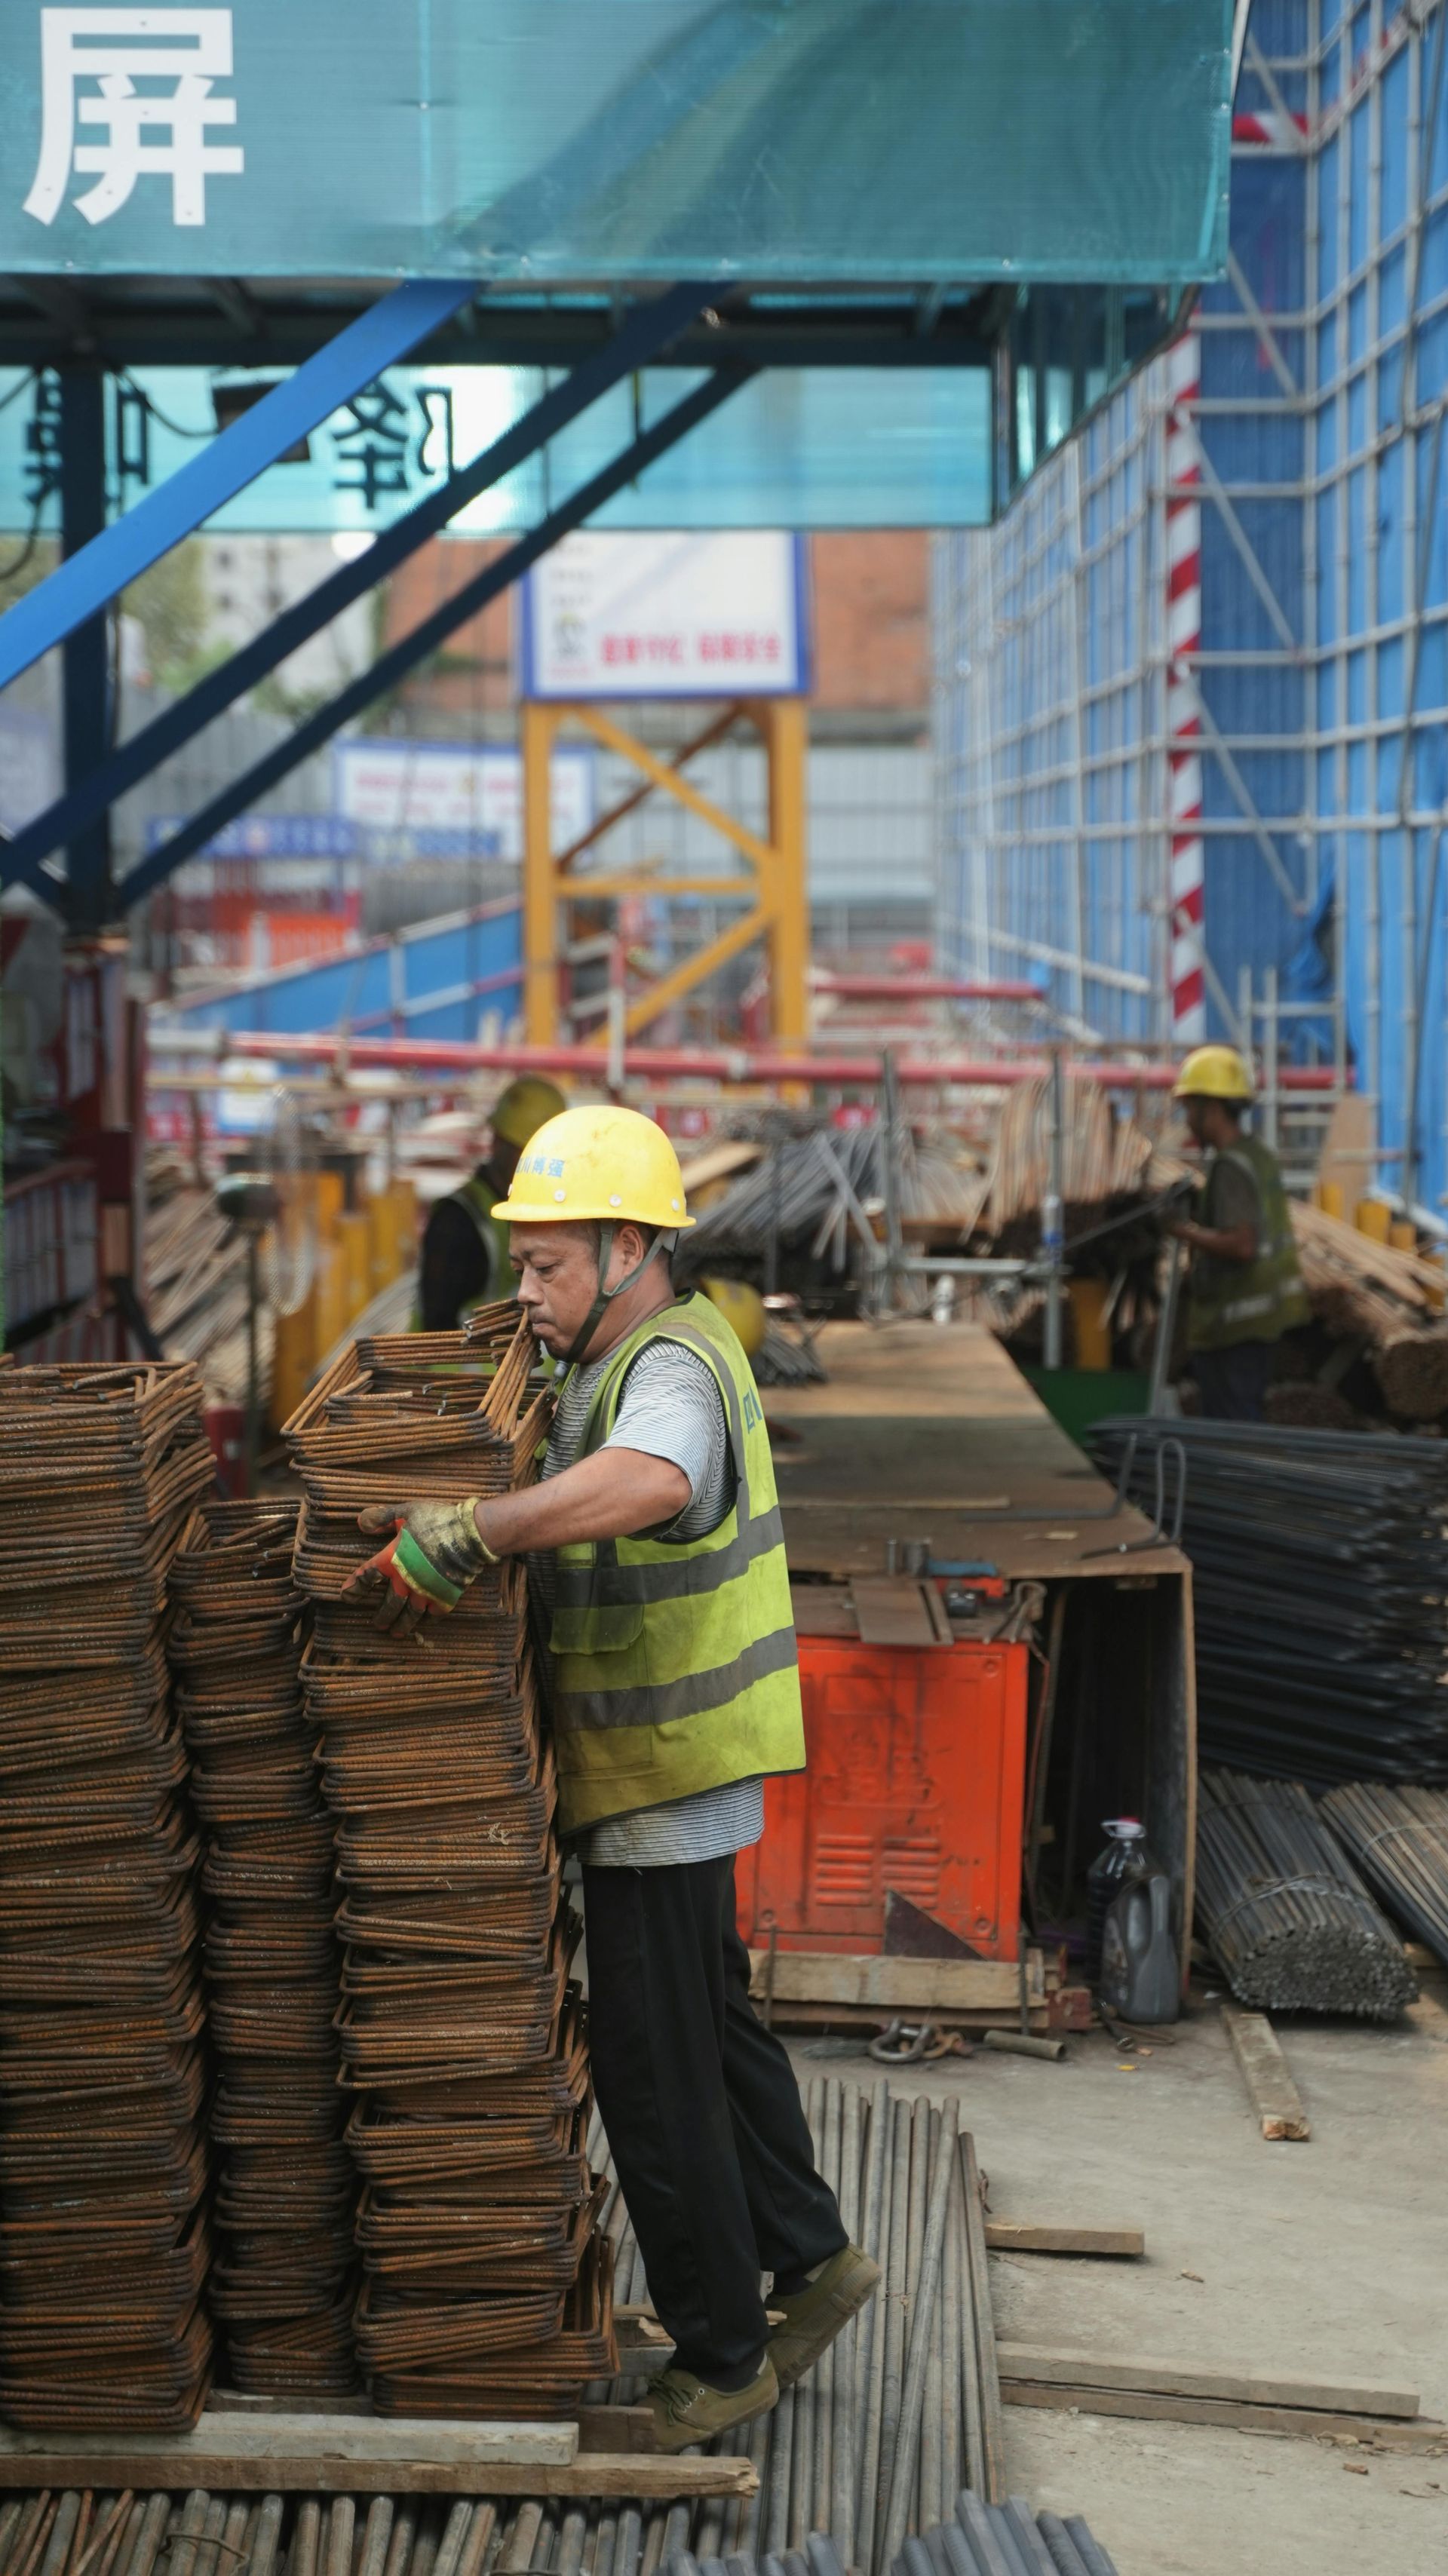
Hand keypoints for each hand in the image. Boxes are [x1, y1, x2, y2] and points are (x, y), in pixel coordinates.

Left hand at [343, 1498, 492, 1637]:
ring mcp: (426, 1591)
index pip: (366, 1577)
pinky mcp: (446, 1596)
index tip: (346, 1596)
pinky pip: (434, 1613)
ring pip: (410, 1615)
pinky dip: (429, 1618)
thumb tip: (359, 1523)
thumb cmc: (438, 1519)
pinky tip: (426, 1620)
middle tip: (377, 1625)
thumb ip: (382, 1518)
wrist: (471, 1533)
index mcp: (392, 1559)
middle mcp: (405, 1580)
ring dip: (402, 1625)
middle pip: (389, 1604)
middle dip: (382, 1616)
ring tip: (396, 1633)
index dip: (354, 1587)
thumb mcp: (406, 1512)